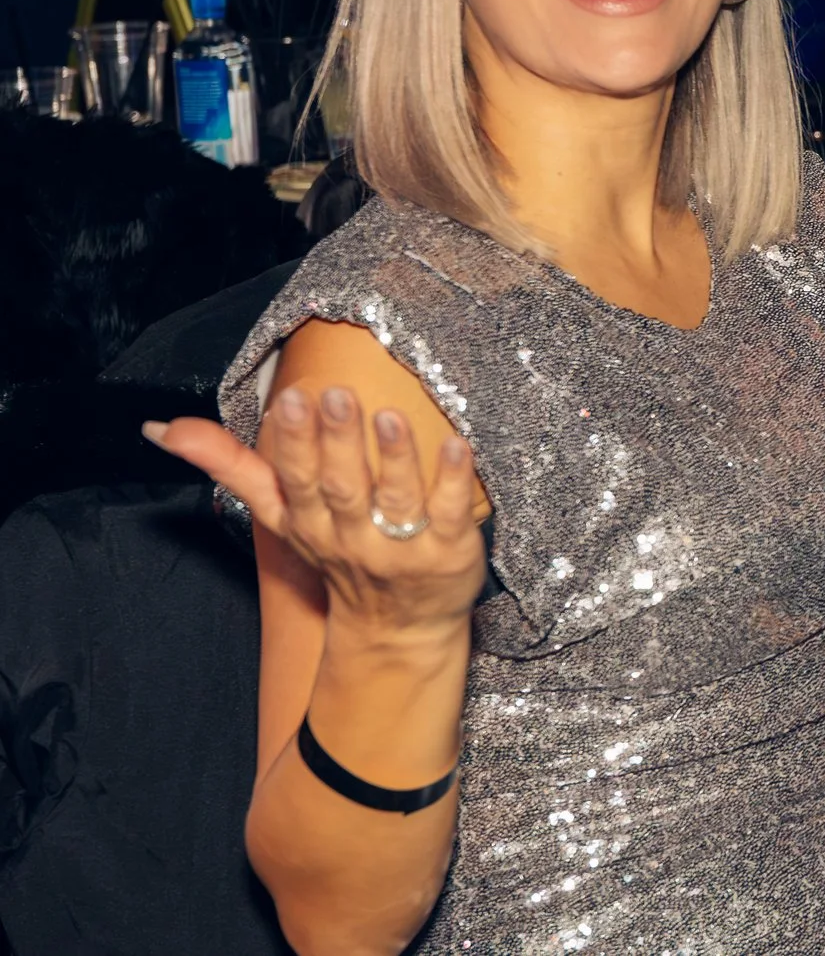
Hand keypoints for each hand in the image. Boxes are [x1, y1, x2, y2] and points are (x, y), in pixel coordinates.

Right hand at [149, 386, 486, 634]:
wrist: (400, 629)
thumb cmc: (338, 555)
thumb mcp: (281, 516)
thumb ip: (233, 467)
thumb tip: (165, 428)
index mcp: (309, 523)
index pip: (296, 482)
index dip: (294, 443)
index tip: (292, 399)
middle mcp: (351, 537)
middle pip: (340, 488)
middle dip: (335, 442)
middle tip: (335, 395)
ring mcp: (402, 548)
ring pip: (394, 500)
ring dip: (393, 457)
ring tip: (389, 415)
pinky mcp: (448, 552)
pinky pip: (450, 514)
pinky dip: (454, 480)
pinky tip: (459, 445)